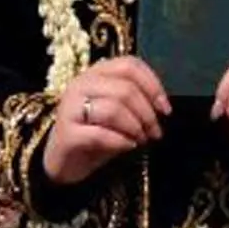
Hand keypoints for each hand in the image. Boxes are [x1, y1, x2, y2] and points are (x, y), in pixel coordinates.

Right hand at [40, 58, 170, 187]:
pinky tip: (127, 146)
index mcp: (95, 73)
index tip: (165, 109)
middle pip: (125, 89)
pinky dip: (120, 141)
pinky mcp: (67, 133)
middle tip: (155, 132)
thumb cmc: (94, 133)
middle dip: (147, 113)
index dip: (152, 85)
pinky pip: (100, 134)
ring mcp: (70, 108)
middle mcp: (80, 84)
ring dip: (135, 127)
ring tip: (141, 140)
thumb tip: (161, 105)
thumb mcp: (117, 112)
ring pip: (114, 109)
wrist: (63, 162)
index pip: (129, 65)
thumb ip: (134, 100)